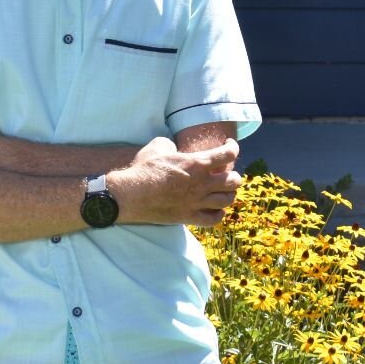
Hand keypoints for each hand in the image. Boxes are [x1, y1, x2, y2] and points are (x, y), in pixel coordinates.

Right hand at [109, 137, 240, 226]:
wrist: (130, 194)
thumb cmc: (143, 169)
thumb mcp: (158, 146)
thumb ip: (172, 144)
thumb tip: (174, 148)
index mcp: (197, 163)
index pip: (228, 154)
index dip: (233, 147)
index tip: (228, 145)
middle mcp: (202, 183)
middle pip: (234, 180)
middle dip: (233, 175)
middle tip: (225, 172)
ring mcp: (197, 202)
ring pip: (227, 200)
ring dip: (228, 194)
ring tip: (222, 191)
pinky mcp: (189, 217)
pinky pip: (214, 219)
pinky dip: (218, 214)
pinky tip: (214, 209)